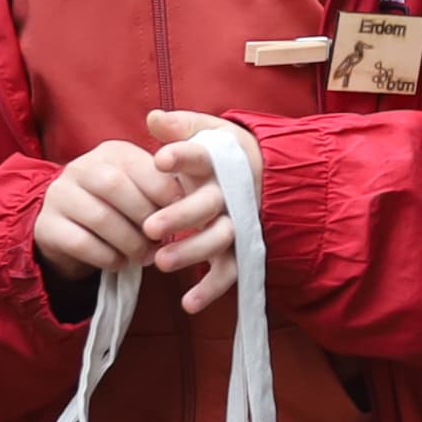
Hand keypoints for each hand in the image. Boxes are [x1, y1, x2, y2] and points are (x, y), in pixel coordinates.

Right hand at [36, 139, 183, 278]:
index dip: (163, 189)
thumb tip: (194, 202)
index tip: (182, 211)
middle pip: (115, 186)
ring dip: (129, 241)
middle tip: (161, 240)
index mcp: (111, 152)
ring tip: (145, 256)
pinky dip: (107, 257)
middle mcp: (81, 168)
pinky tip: (120, 262)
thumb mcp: (140, 189)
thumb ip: (163, 187)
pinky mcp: (46, 226)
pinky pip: (81, 243)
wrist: (69, 227)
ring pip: (99, 217)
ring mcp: (59, 196)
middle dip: (144, 217)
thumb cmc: (119, 207)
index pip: (139, 164)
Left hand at [139, 112, 260, 318]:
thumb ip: (180, 127)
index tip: (159, 159)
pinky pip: (230, 270)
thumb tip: (152, 118)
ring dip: (192, 251)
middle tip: (150, 227)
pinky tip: (187, 303)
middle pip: (208, 205)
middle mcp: (230, 193)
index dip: (182, 156)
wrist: (270, 177)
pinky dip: (211, 288)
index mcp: (219, 161)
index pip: (201, 155)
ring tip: (161, 262)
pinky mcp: (241, 248)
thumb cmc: (226, 155)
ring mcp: (237, 222)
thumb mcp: (207, 134)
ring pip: (219, 239)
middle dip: (181, 216)